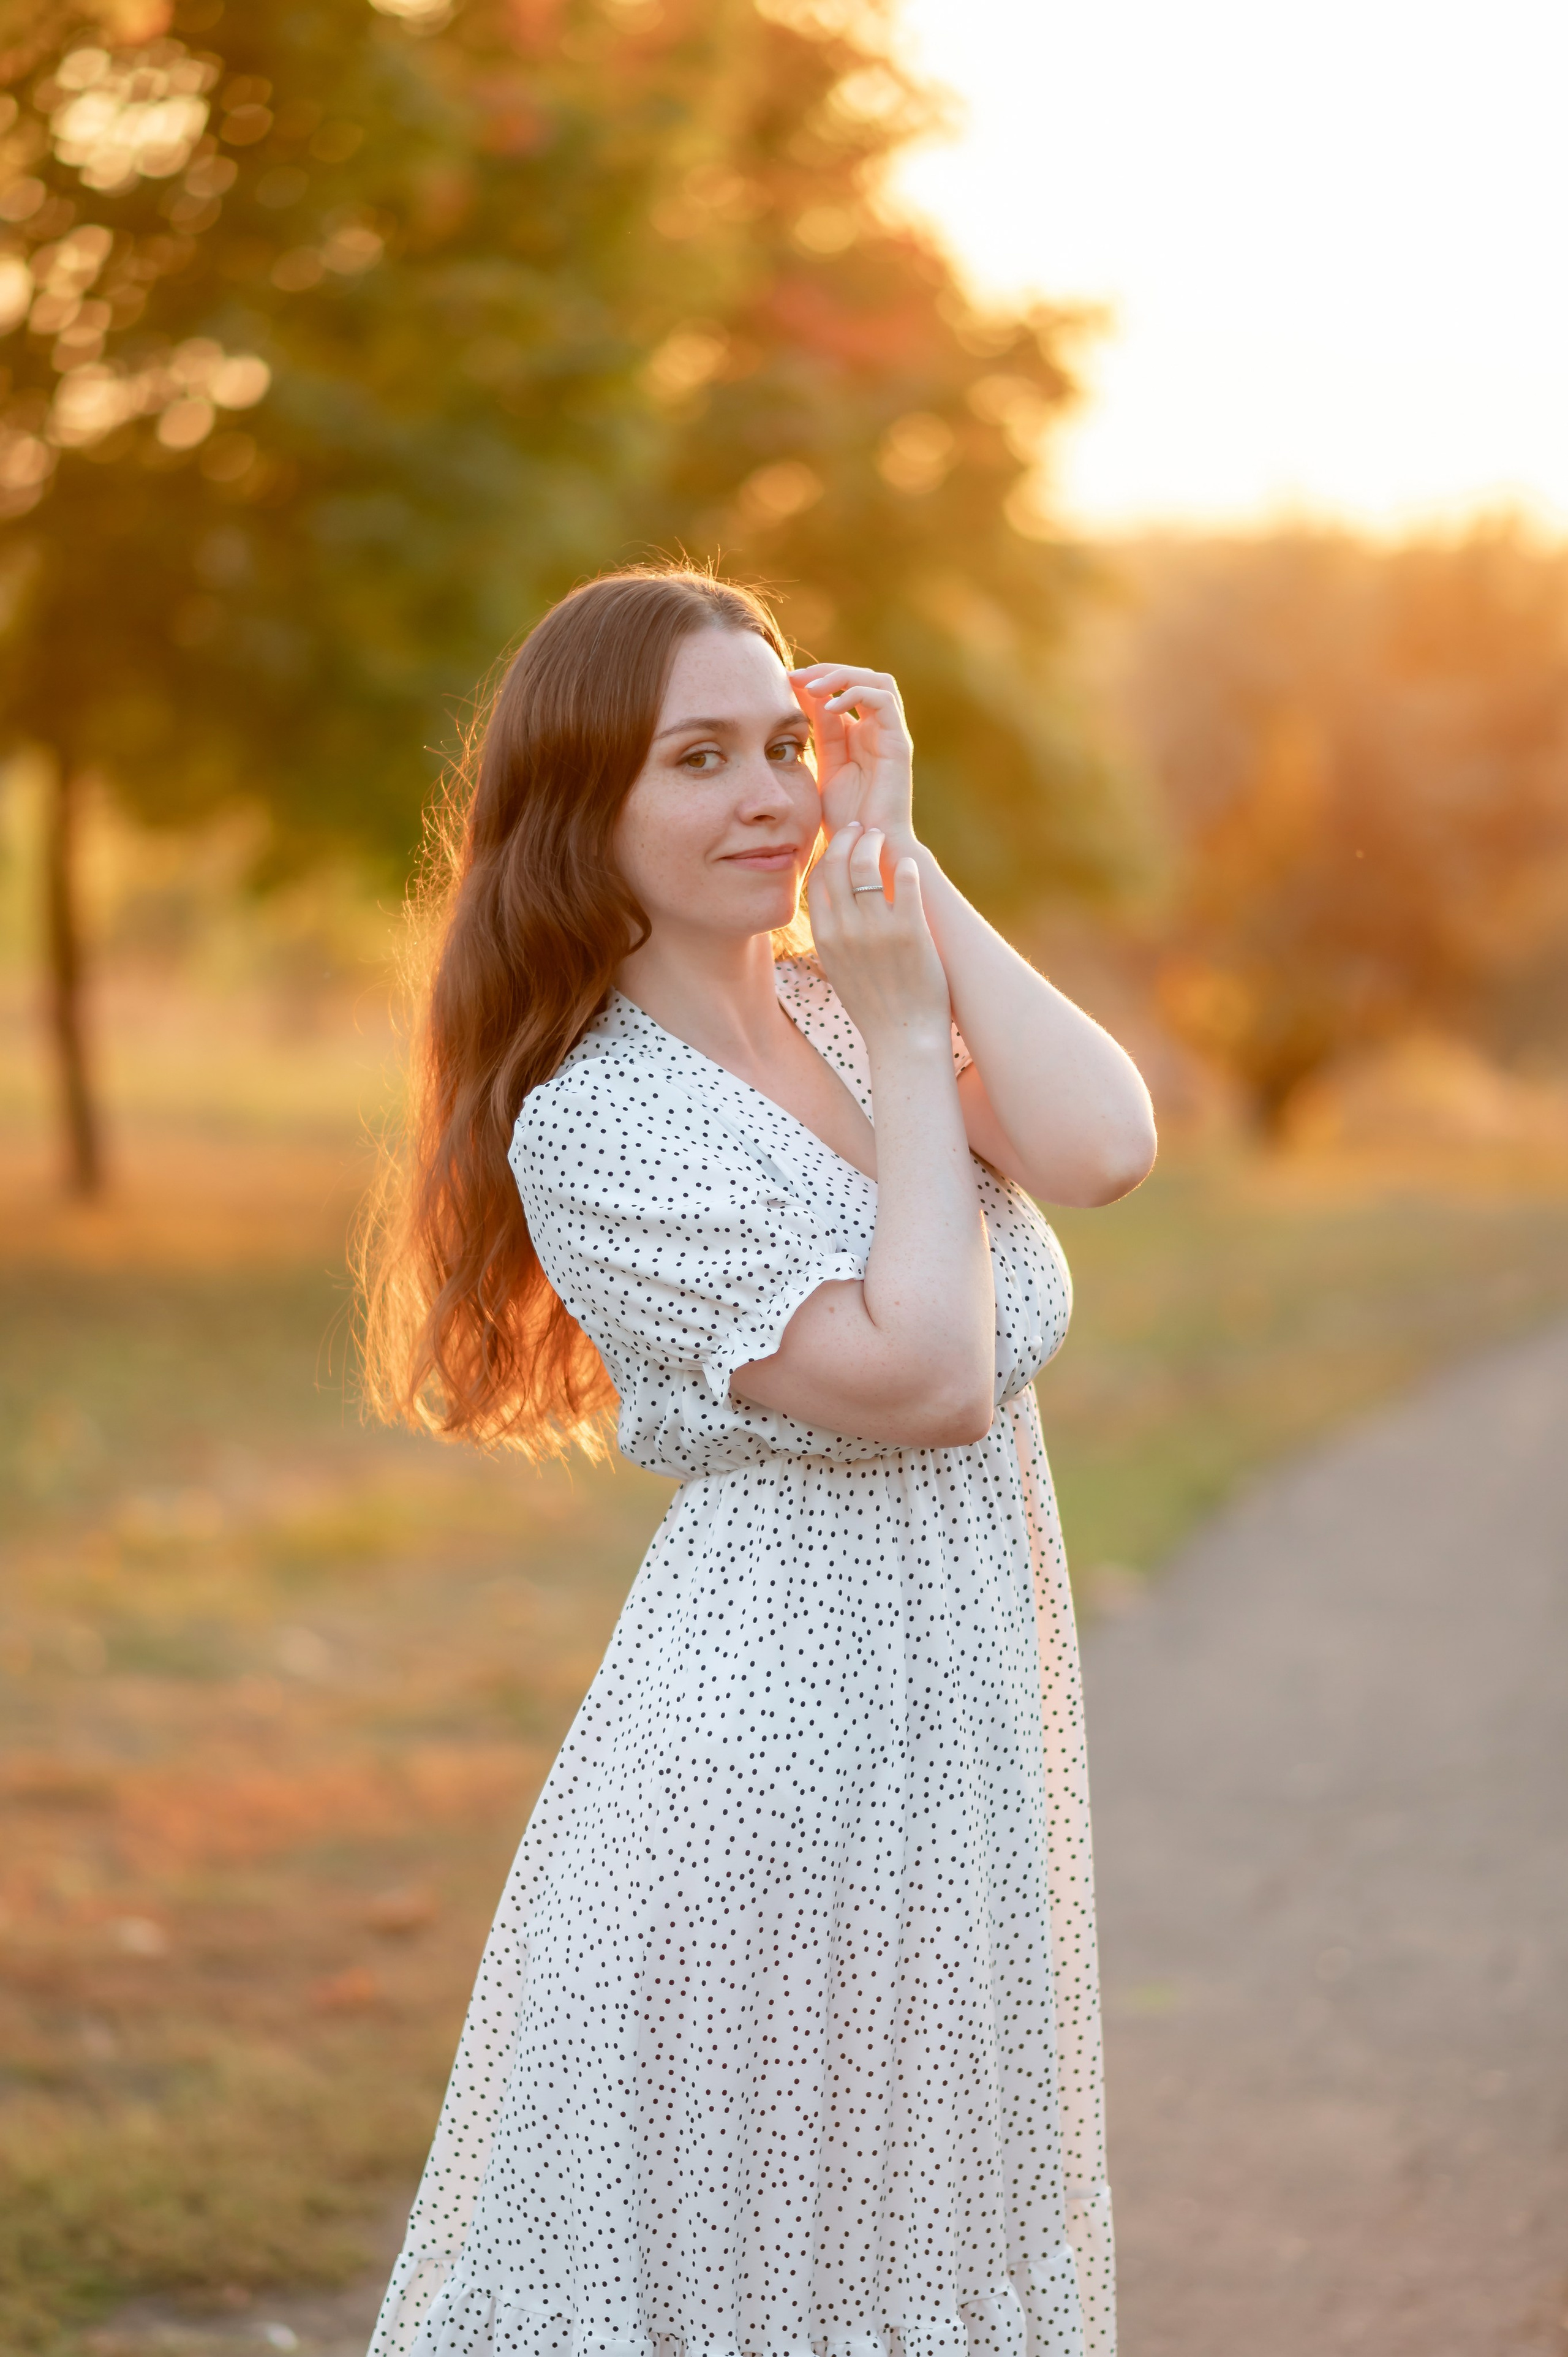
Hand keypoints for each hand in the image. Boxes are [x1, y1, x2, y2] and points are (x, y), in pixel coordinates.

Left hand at [790, 663, 915, 855]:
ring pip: (876, 679)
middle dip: (827, 670)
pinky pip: (883, 700)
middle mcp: (877, 730)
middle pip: (860, 676)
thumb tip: (804, 702)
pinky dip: (856, 694)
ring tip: (812, 688)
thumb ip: (820, 735)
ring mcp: (891, 735)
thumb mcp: (825, 768)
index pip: (841, 690)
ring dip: (843, 676)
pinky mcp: (899, 743)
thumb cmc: (846, 821)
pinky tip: (829, 707)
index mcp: (858, 735)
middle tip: (796, 676)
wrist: (866, 850)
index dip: (814, 679)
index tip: (783, 681)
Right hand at [805, 819, 949, 1056]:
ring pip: (868, 864)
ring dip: (875, 843)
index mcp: (825, 938)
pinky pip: (906, 881)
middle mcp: (846, 930)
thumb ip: (834, 935)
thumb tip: (837, 905)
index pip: (817, 879)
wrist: (903, 1039)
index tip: (841, 842)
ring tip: (885, 838)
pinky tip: (910, 863)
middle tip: (863, 828)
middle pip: (838, 863)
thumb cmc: (874, 1006)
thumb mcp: (840, 970)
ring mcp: (878, 929)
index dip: (828, 853)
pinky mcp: (911, 931)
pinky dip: (906, 865)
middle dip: (849, 837)